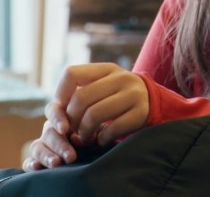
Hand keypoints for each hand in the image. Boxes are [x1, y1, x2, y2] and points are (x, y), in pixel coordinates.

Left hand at [23, 63, 149, 170]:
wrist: (153, 103)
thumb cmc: (117, 98)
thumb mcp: (103, 87)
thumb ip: (81, 93)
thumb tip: (56, 110)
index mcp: (106, 69)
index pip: (71, 74)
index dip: (60, 94)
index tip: (61, 111)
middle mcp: (121, 77)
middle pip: (80, 98)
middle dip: (71, 121)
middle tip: (72, 132)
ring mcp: (133, 94)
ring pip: (94, 115)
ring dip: (84, 133)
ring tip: (85, 139)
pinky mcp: (141, 113)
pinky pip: (112, 129)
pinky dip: (102, 139)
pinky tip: (102, 140)